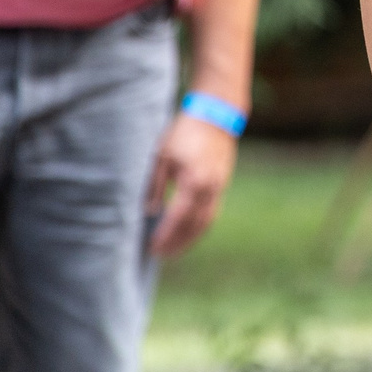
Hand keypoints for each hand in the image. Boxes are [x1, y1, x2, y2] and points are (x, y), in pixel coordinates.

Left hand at [145, 111, 239, 259]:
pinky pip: (212, 212)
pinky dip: (200, 226)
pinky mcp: (222, 184)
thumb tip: (149, 212)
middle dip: (178, 242)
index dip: (165, 234)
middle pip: (195, 224)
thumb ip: (156, 185)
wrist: (216, 115)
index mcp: (194, 181)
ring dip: (191, 238)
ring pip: (207, 221)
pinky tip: (188, 232)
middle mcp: (211, 188)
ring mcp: (220, 187)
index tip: (152, 247)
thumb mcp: (162, 157)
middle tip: (161, 255)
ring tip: (175, 250)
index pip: (178, 217)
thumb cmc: (184, 133)